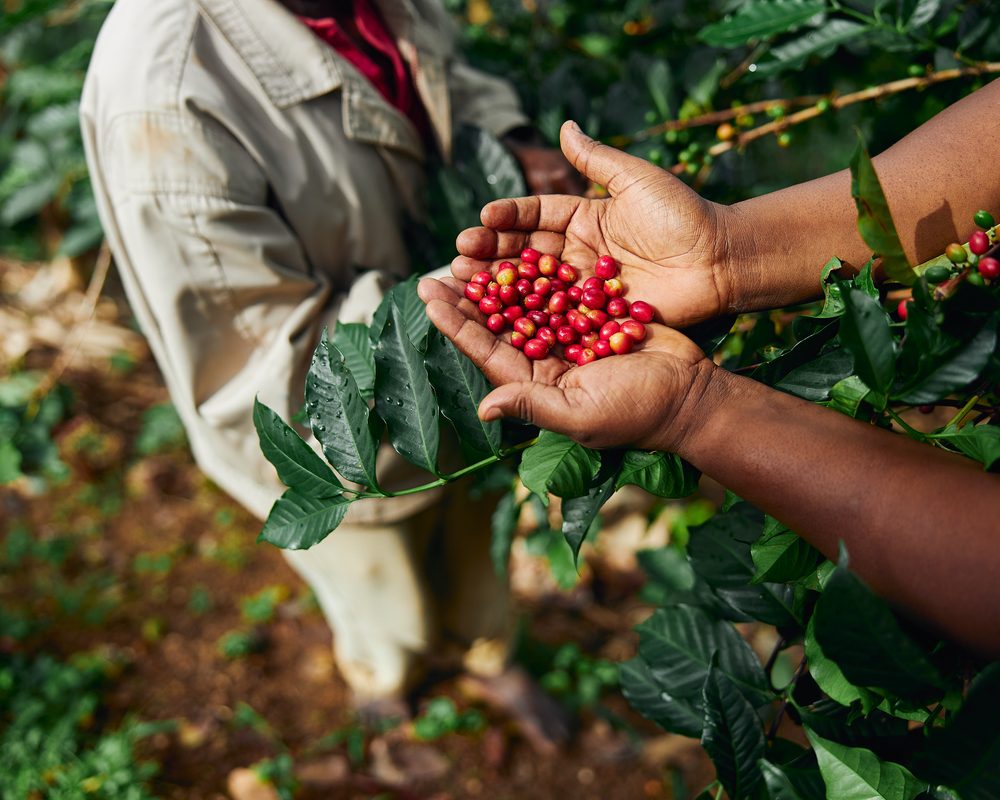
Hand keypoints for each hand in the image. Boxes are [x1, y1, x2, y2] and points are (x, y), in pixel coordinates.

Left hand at [417, 277, 715, 452]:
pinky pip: (559, 291)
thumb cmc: (637, 412)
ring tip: (472, 251)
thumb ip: (532, 405)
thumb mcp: (581, 414)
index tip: (429, 295)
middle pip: (498, 324)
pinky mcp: (593, 317)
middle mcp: (546, 361)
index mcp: (536, 384)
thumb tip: (484, 409)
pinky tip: (520, 247)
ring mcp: (570, 338)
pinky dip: (539, 271)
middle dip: (469, 297)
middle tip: (440, 267)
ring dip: (499, 279)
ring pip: (525, 303)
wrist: (691, 393)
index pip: (486, 350)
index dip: (456, 324)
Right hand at [458, 121, 743, 327]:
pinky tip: (499, 317)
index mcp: (584, 218)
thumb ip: (597, 159)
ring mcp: (584, 288)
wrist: (720, 260)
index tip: (482, 218)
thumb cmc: (682, 215)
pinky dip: (528, 317)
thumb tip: (564, 126)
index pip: (536, 216)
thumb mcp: (637, 179)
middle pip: (526, 253)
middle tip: (459, 255)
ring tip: (465, 282)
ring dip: (499, 286)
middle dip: (491, 253)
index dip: (508, 217)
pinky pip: (557, 316)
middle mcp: (578, 253)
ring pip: (533, 286)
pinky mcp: (595, 316)